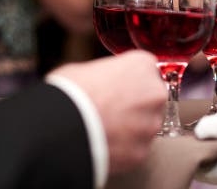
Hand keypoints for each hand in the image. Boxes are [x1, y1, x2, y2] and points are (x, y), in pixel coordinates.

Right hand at [47, 51, 166, 173]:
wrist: (62, 127)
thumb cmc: (69, 93)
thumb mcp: (84, 69)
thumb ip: (105, 73)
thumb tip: (101, 81)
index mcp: (142, 65)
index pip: (146, 70)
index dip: (128, 80)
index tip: (117, 87)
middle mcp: (154, 93)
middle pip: (151, 98)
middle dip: (135, 105)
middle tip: (110, 110)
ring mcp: (150, 124)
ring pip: (146, 125)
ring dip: (131, 128)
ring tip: (104, 128)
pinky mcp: (142, 150)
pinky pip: (135, 148)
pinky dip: (123, 148)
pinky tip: (103, 144)